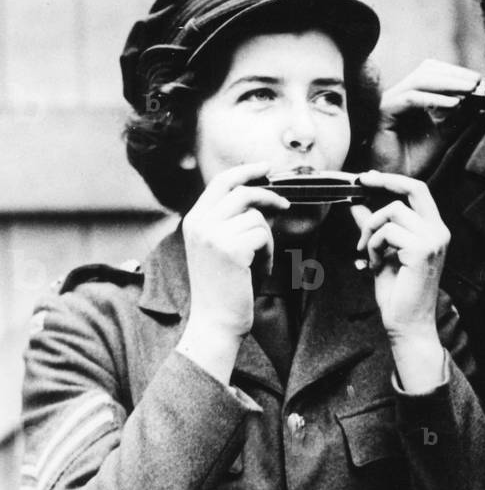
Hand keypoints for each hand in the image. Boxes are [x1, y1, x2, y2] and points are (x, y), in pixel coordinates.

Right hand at [178, 162, 289, 382]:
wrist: (215, 321)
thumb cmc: (224, 287)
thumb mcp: (219, 247)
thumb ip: (230, 221)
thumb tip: (261, 197)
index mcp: (194, 220)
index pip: (221, 182)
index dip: (246, 171)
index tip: (266, 168)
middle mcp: (199, 223)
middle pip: (241, 191)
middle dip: (268, 195)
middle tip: (285, 205)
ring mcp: (213, 235)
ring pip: (257, 217)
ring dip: (267, 240)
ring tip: (259, 262)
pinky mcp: (230, 248)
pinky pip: (264, 236)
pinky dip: (269, 253)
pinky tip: (259, 271)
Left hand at [351, 171, 449, 389]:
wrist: (407, 324)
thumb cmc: (398, 293)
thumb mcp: (382, 253)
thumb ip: (373, 228)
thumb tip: (356, 206)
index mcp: (434, 231)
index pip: (419, 192)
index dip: (394, 180)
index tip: (369, 177)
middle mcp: (439, 232)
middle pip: (412, 189)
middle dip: (384, 181)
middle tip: (361, 182)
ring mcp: (433, 240)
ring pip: (391, 212)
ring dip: (371, 231)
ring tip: (369, 253)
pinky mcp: (421, 250)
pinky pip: (386, 232)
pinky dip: (372, 246)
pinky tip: (375, 265)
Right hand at [369, 59, 480, 176]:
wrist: (395, 180)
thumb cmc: (414, 160)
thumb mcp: (446, 135)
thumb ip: (462, 120)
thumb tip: (484, 106)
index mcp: (414, 96)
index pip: (435, 73)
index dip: (457, 73)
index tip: (478, 80)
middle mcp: (401, 94)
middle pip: (427, 70)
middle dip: (454, 74)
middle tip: (476, 82)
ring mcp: (391, 100)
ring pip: (420, 80)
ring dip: (447, 83)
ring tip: (469, 90)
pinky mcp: (384, 111)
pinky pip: (410, 98)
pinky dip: (433, 99)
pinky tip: (453, 104)